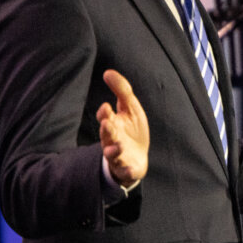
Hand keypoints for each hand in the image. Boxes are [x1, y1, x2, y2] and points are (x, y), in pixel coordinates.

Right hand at [97, 69, 149, 186]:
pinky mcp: (126, 169)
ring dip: (113, 150)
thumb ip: (121, 90)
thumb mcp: (130, 108)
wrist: (138, 157)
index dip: (105, 113)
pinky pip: (124, 171)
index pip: (105, 117)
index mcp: (112, 124)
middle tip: (107, 124)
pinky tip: (130, 168)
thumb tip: (107, 72)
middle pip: (106, 135)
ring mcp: (118, 155)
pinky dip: (126, 170)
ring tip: (119, 146)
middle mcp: (112, 140)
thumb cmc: (132, 130)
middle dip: (106, 130)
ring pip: (111, 153)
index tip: (107, 107)